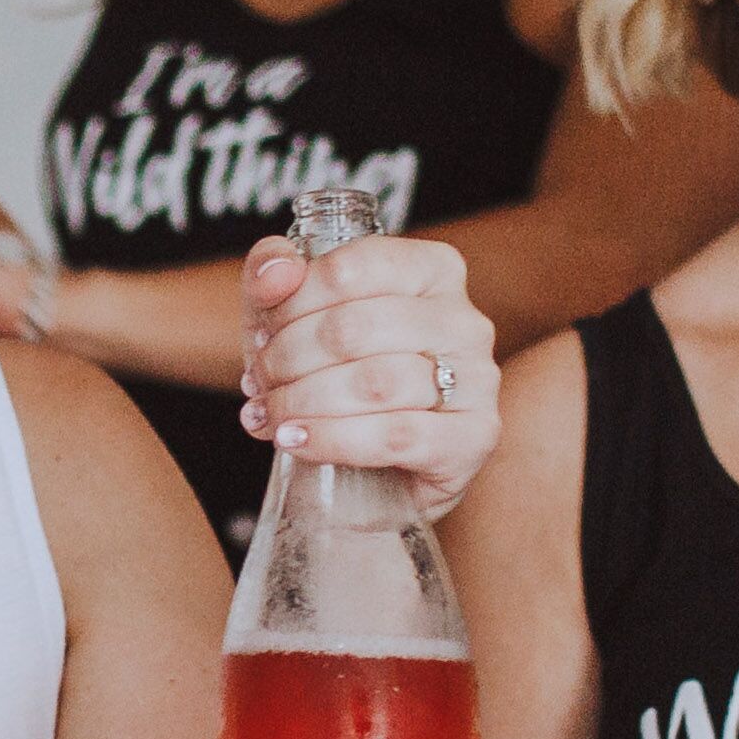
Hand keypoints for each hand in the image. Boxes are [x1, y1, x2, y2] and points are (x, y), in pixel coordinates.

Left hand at [240, 229, 499, 505]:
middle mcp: (464, 319)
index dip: (289, 305)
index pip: (349, 270)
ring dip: (303, 401)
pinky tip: (296, 441)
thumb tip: (277, 272)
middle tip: (260, 382)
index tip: (262, 336)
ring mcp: (478, 379)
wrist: (372, 468)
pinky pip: (395, 436)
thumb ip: (271, 271)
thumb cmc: (334, 375)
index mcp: (432, 270)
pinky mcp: (474, 438)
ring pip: (375, 383)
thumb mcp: (290, 314)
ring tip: (271, 415)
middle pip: (354, 328)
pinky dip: (332, 440)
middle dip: (288, 358)